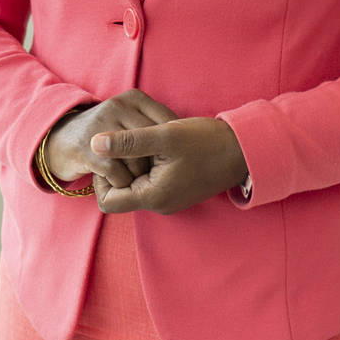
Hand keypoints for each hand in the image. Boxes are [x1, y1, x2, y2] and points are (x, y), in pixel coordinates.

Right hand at [42, 89, 177, 188]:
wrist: (63, 140)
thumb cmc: (108, 134)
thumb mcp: (131, 119)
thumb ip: (155, 123)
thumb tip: (189, 136)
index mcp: (133, 97)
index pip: (167, 122)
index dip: (171, 146)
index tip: (168, 161)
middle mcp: (118, 106)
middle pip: (154, 142)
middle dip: (157, 164)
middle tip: (155, 175)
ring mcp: (102, 126)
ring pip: (138, 160)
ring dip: (140, 177)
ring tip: (137, 180)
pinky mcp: (88, 148)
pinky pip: (119, 173)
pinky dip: (123, 184)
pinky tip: (121, 183)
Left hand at [90, 117, 249, 214]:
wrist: (244, 150)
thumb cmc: (206, 142)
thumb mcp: (164, 136)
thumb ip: (128, 142)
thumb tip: (94, 144)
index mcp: (153, 196)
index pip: (107, 201)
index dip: (101, 177)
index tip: (111, 151)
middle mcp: (159, 203)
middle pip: (120, 192)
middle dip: (117, 167)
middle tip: (126, 140)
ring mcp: (168, 198)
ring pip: (135, 185)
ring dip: (133, 163)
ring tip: (143, 140)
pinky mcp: (176, 189)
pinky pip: (150, 181)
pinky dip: (147, 164)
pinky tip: (157, 144)